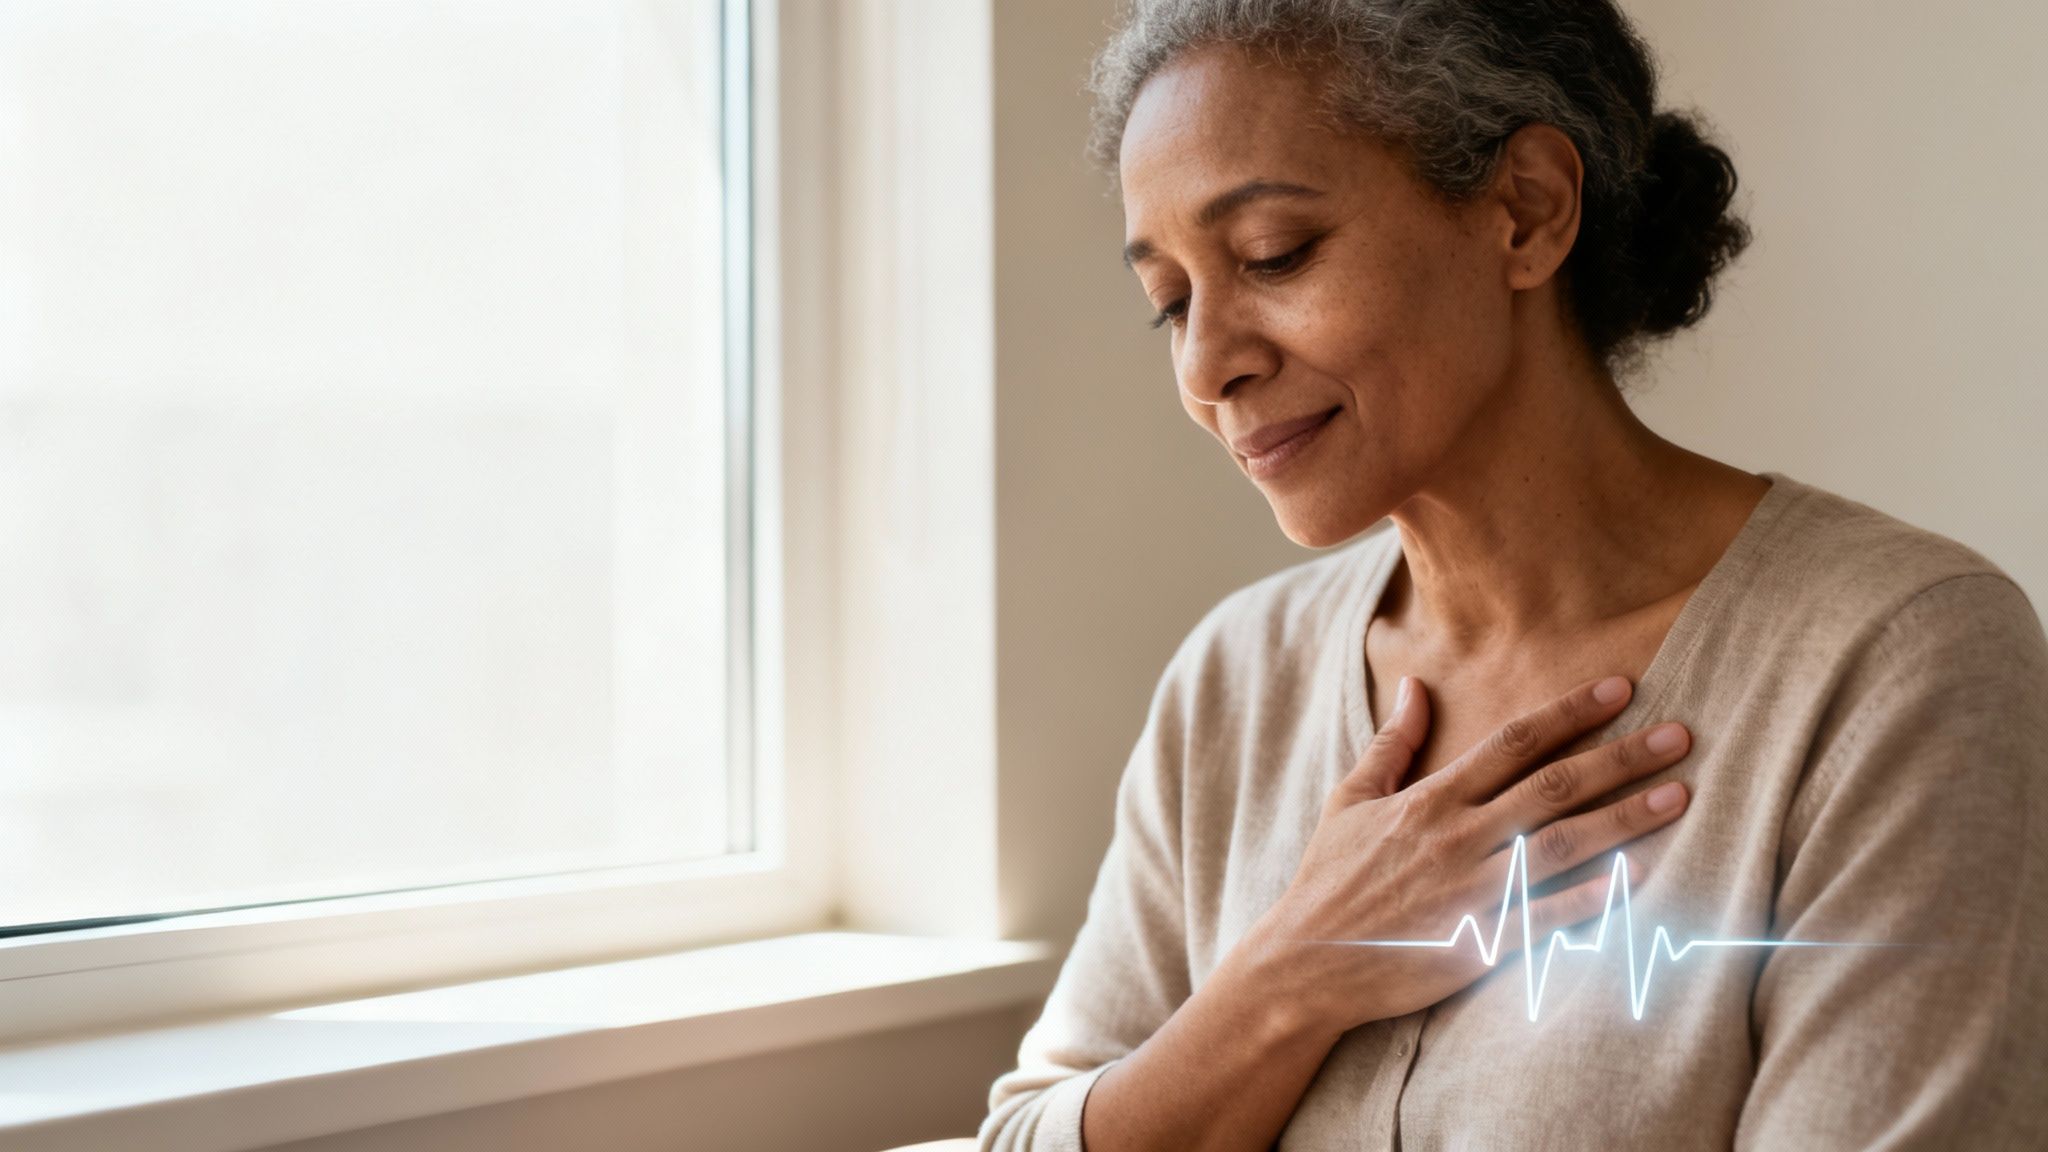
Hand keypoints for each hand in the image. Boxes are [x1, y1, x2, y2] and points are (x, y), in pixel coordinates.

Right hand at [1232, 674, 1691, 1038]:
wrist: (1304, 965)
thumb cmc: (1328, 880)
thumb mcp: (1350, 800)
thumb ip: (1391, 743)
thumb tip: (1413, 683)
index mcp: (1428, 799)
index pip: (1511, 742)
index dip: (1569, 712)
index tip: (1621, 688)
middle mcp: (1456, 839)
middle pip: (1552, 788)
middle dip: (1620, 758)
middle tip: (1681, 735)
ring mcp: (1471, 893)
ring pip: (1562, 847)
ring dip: (1625, 819)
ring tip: (1679, 796)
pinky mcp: (1478, 945)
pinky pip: (1547, 918)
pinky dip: (1595, 898)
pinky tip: (1641, 878)